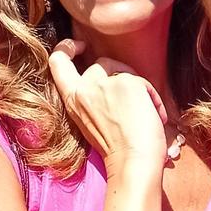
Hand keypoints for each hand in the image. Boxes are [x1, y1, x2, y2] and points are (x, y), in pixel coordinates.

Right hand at [48, 39, 166, 172]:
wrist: (133, 163)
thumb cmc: (118, 150)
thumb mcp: (92, 121)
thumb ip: (92, 98)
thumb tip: (109, 80)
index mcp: (72, 100)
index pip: (57, 62)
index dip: (66, 47)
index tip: (79, 46)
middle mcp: (84, 89)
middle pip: (101, 62)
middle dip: (119, 72)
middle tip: (133, 91)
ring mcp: (104, 84)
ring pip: (124, 71)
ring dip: (138, 88)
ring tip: (146, 112)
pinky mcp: (126, 83)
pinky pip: (143, 81)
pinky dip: (152, 97)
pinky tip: (154, 115)